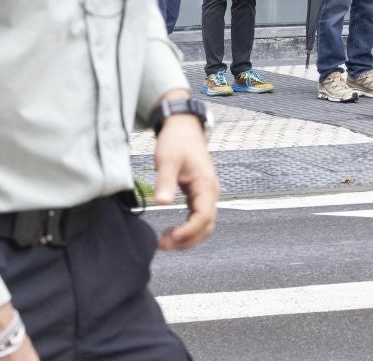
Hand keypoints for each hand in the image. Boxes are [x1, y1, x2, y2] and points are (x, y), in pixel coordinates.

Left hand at [153, 109, 218, 251]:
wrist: (183, 126)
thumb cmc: (177, 140)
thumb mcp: (167, 159)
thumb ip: (165, 181)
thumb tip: (162, 203)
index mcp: (206, 184)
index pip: (203, 217)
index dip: (188, 231)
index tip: (171, 238)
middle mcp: (210, 192)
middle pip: (206, 226)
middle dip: (187, 240)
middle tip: (163, 246)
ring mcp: (206, 194)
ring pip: (203, 225)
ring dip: (187, 238)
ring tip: (165, 242)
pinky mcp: (199, 194)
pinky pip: (198, 217)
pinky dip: (187, 229)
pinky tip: (172, 232)